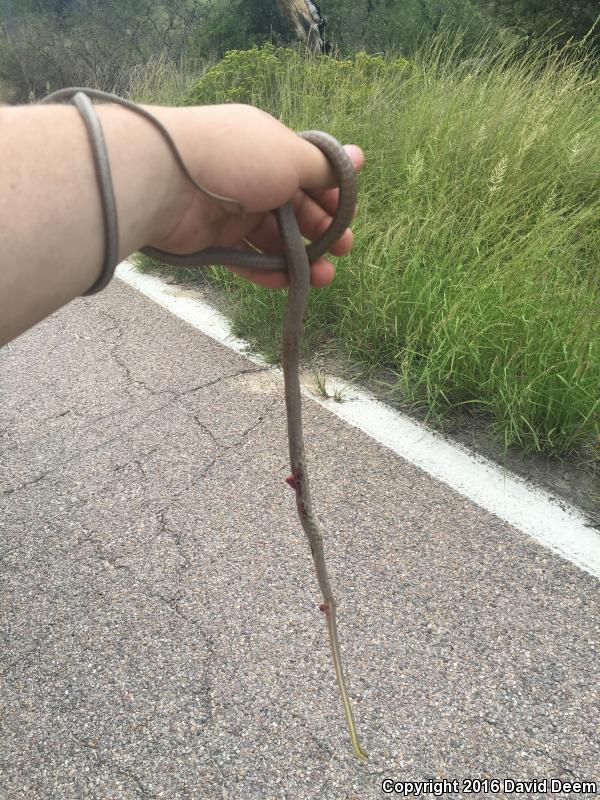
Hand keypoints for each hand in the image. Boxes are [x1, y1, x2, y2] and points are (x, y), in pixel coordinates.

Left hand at [143, 103, 363, 288]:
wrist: (167, 179)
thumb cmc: (237, 159)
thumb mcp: (291, 157)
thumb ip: (324, 167)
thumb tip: (359, 157)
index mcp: (268, 148)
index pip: (307, 173)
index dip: (330, 196)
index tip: (349, 216)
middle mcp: (250, 177)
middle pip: (294, 209)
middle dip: (322, 231)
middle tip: (342, 251)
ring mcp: (230, 210)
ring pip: (273, 238)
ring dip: (300, 258)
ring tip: (324, 278)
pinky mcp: (212, 240)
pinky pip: (246, 259)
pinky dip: (268, 272)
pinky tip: (289, 283)